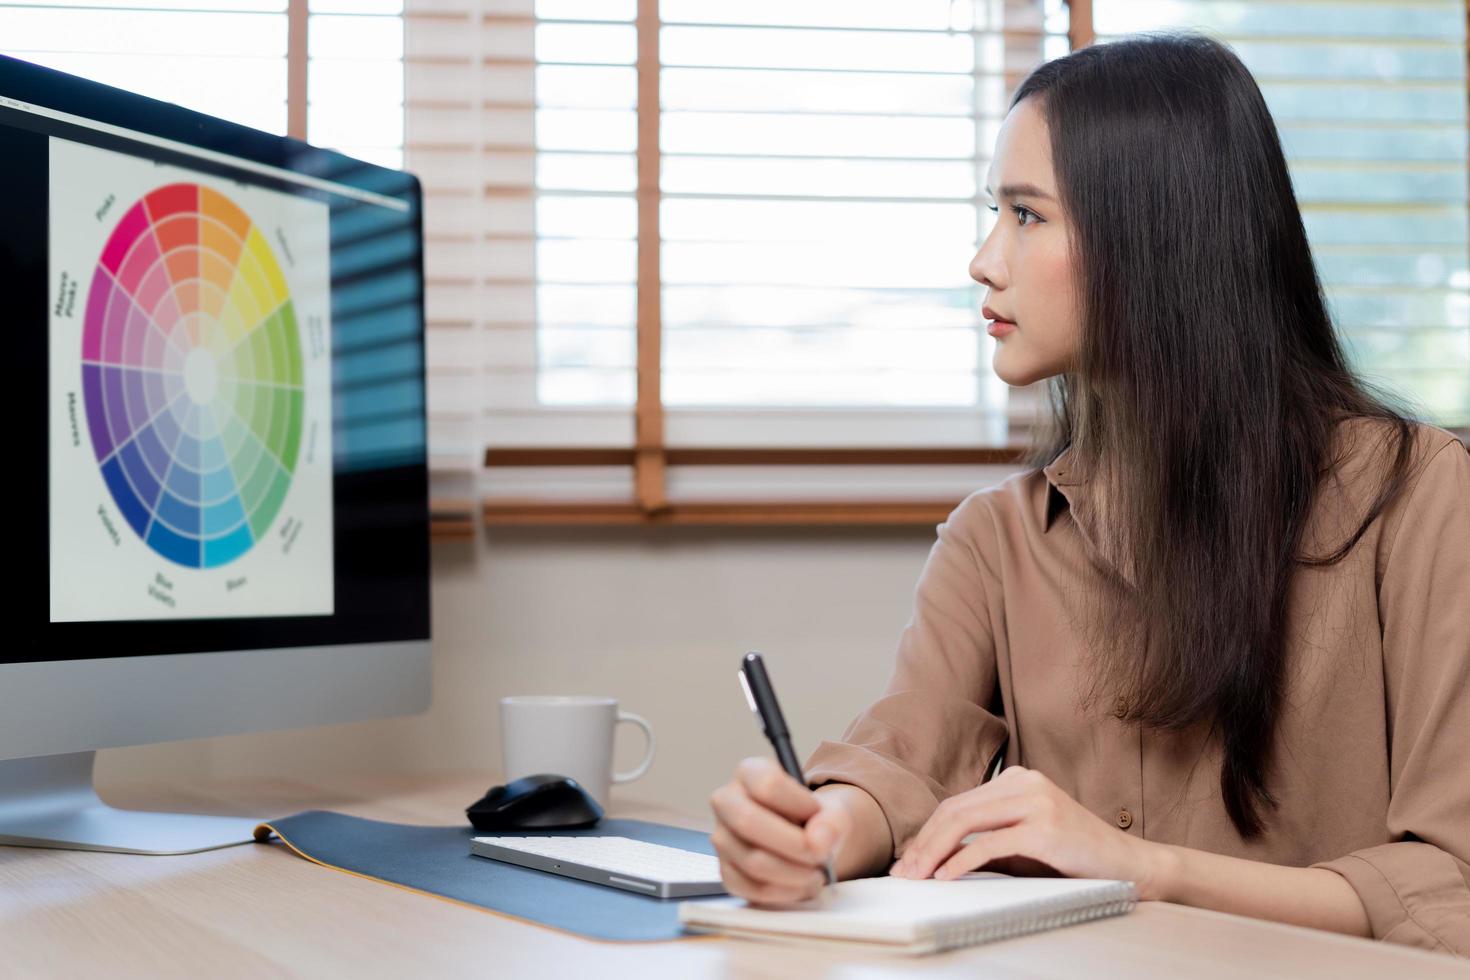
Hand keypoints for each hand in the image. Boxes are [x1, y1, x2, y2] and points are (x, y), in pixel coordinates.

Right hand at [708, 757, 850, 904]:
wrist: (806, 839)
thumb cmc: (812, 819)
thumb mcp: (831, 811)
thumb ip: (831, 822)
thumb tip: (818, 843)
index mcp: (749, 773)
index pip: (766, 785)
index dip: (799, 804)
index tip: (818, 815)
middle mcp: (727, 802)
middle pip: (748, 821)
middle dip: (794, 844)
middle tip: (820, 854)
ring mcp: (722, 839)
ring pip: (753, 861)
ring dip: (795, 873)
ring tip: (816, 872)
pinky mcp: (726, 872)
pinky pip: (753, 889)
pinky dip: (786, 892)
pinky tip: (802, 884)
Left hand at [891, 765, 1166, 898]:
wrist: (1129, 865)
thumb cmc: (1074, 858)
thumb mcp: (1024, 843)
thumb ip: (987, 840)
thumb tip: (936, 858)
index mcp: (1016, 780)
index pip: (957, 804)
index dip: (927, 832)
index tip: (908, 860)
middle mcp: (1024, 782)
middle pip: (955, 810)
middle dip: (923, 843)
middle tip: (903, 872)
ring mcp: (1035, 801)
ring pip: (966, 822)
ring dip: (934, 852)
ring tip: (917, 876)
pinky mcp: (1044, 827)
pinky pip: (990, 844)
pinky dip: (962, 861)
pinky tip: (946, 877)